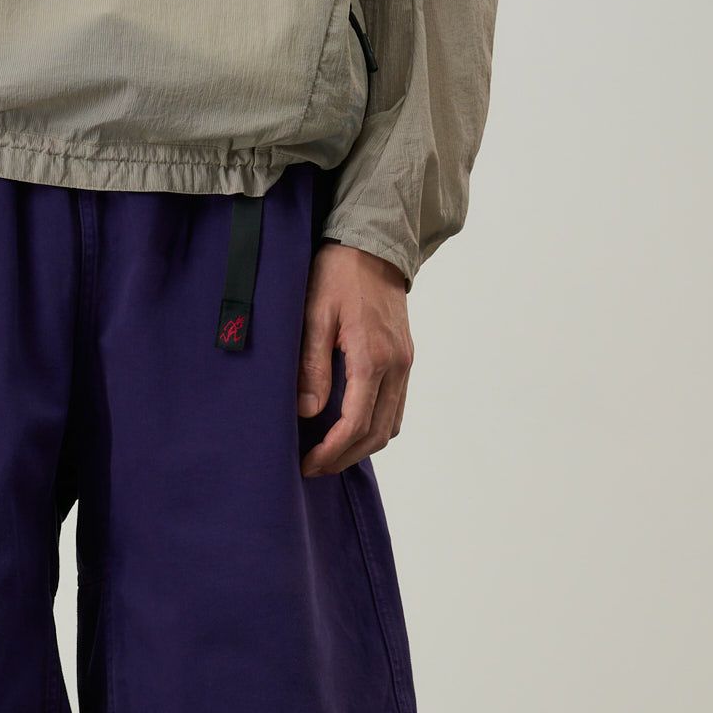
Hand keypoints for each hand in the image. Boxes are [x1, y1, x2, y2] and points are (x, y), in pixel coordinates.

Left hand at [297, 244, 412, 476]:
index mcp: (373, 358)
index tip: (307, 464)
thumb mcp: (315, 315)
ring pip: (391, 425)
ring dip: (362, 447)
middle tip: (314, 467)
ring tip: (330, 454)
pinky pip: (396, 407)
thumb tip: (308, 411)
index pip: (355, 423)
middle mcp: (396, 366)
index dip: (331, 452)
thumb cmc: (338, 275)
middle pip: (377, 434)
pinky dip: (375, 427)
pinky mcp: (404, 359)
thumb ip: (312, 365)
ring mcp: (404, 363)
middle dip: (345, 458)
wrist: (374, 244)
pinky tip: (350, 430)